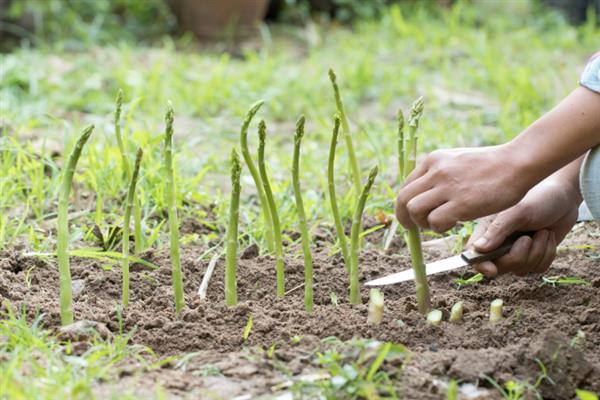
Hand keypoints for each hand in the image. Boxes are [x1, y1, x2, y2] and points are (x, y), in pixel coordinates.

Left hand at [395, 144, 533, 231]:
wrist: (517, 163)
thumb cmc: (492, 164)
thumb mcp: (458, 159)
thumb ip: (441, 171)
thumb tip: (428, 190)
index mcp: (434, 160)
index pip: (406, 185)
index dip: (405, 204)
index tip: (411, 214)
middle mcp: (436, 172)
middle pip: (403, 199)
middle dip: (404, 217)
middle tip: (412, 228)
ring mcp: (447, 187)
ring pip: (414, 210)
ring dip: (421, 223)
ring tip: (436, 225)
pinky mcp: (460, 204)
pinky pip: (435, 221)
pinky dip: (439, 227)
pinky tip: (452, 225)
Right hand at [466, 178, 579, 276]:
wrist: (564, 195)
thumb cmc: (538, 197)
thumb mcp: (517, 211)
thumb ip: (498, 230)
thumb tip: (478, 249)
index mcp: (488, 229)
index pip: (474, 254)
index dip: (480, 264)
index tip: (492, 270)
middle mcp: (500, 242)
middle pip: (500, 267)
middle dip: (518, 256)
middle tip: (528, 238)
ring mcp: (517, 250)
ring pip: (522, 269)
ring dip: (538, 252)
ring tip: (543, 231)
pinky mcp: (534, 255)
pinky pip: (538, 268)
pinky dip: (548, 254)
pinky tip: (548, 236)